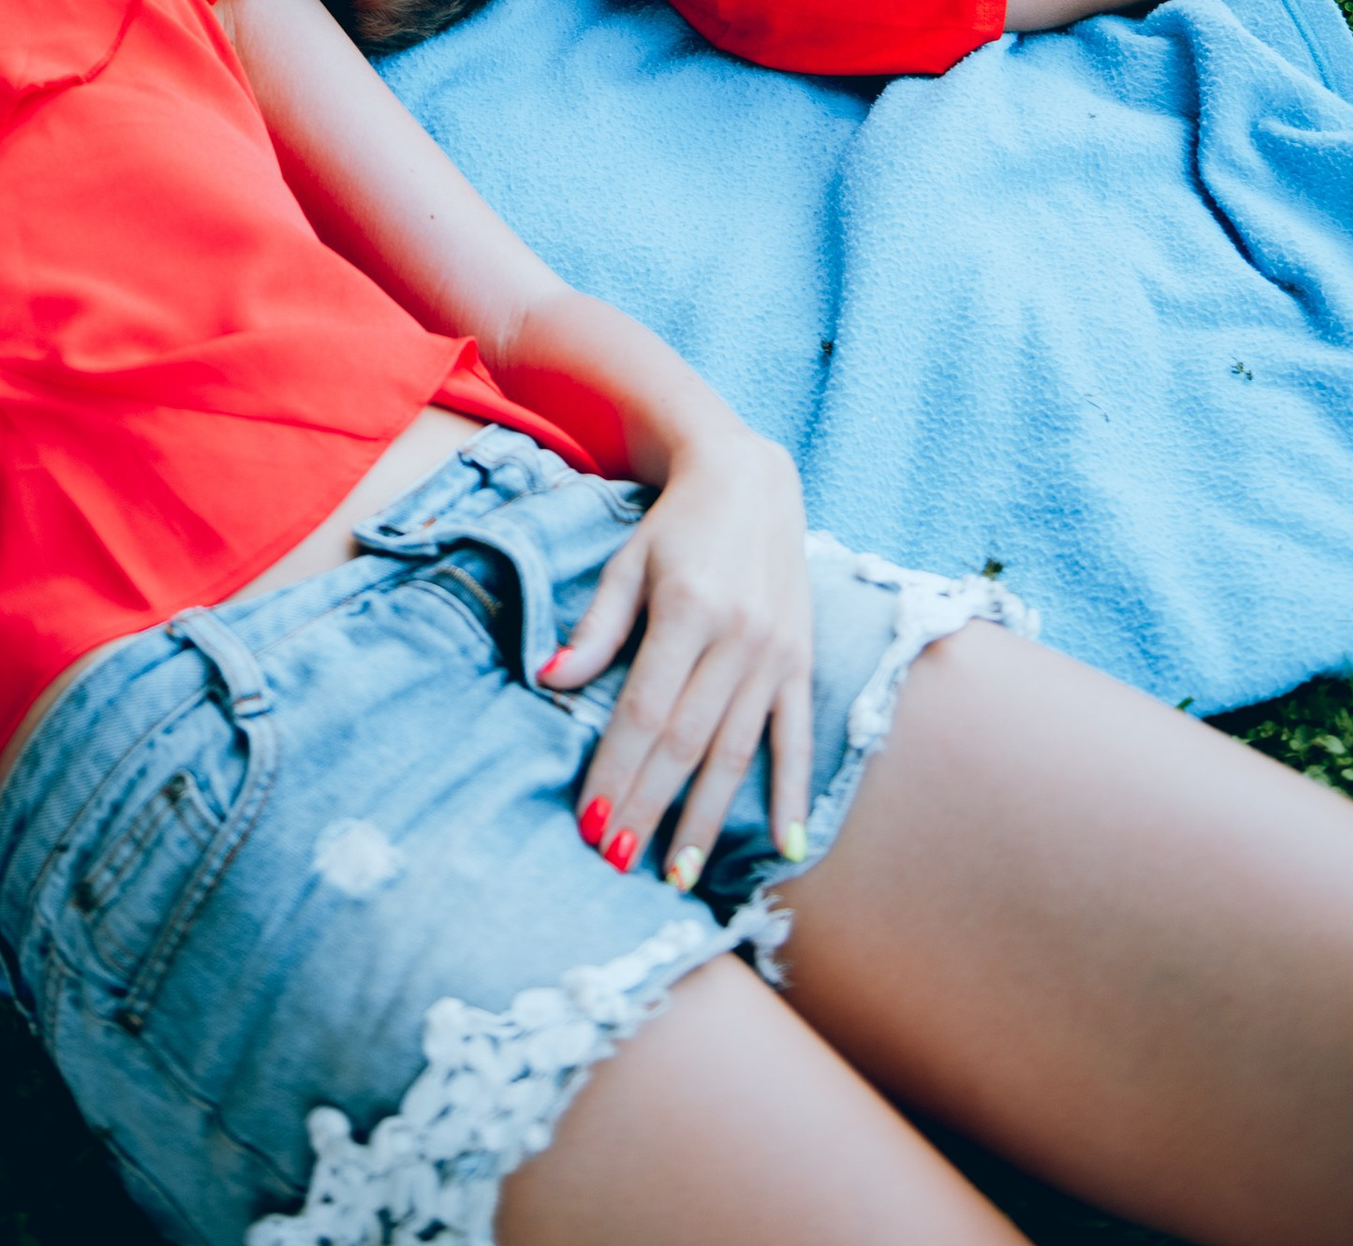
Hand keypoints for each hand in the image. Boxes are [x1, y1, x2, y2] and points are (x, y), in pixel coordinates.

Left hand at [540, 414, 812, 887]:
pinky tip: (787, 846)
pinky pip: (796, 736)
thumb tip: (550, 680)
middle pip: (687, 742)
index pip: (645, 711)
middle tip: (620, 863)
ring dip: (708, 817)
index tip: (593, 824)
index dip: (618, 770)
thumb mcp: (628, 562)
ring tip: (680, 873)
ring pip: (738, 751)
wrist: (751, 478)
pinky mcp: (802, 661)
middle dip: (651, 806)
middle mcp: (737, 637)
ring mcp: (776, 654)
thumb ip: (597, 627)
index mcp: (688, 609)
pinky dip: (792, 792)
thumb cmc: (676, 525)